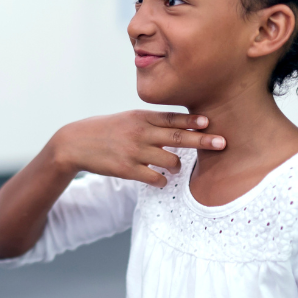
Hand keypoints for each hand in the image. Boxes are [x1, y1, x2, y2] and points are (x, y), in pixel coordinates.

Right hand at [45, 110, 225, 186]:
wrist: (75, 143)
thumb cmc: (105, 130)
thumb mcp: (127, 119)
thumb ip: (151, 122)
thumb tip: (180, 125)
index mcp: (140, 117)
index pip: (172, 118)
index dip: (192, 120)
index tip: (210, 122)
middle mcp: (140, 132)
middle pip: (178, 137)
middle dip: (203, 140)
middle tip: (223, 143)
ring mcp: (134, 151)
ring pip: (170, 161)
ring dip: (177, 166)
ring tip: (175, 167)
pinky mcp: (127, 169)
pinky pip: (155, 178)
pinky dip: (162, 180)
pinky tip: (161, 179)